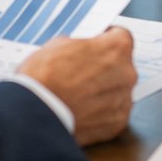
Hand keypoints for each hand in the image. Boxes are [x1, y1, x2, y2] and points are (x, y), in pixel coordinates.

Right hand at [19, 27, 136, 145]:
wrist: (34, 114)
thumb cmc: (43, 77)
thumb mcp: (59, 45)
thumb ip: (81, 46)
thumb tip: (82, 51)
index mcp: (117, 48)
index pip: (120, 37)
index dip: (106, 40)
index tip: (99, 45)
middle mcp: (127, 73)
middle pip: (120, 67)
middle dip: (104, 69)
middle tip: (83, 74)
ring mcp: (124, 100)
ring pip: (117, 91)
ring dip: (103, 92)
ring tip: (79, 96)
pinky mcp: (117, 123)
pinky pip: (112, 114)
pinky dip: (100, 113)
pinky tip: (81, 112)